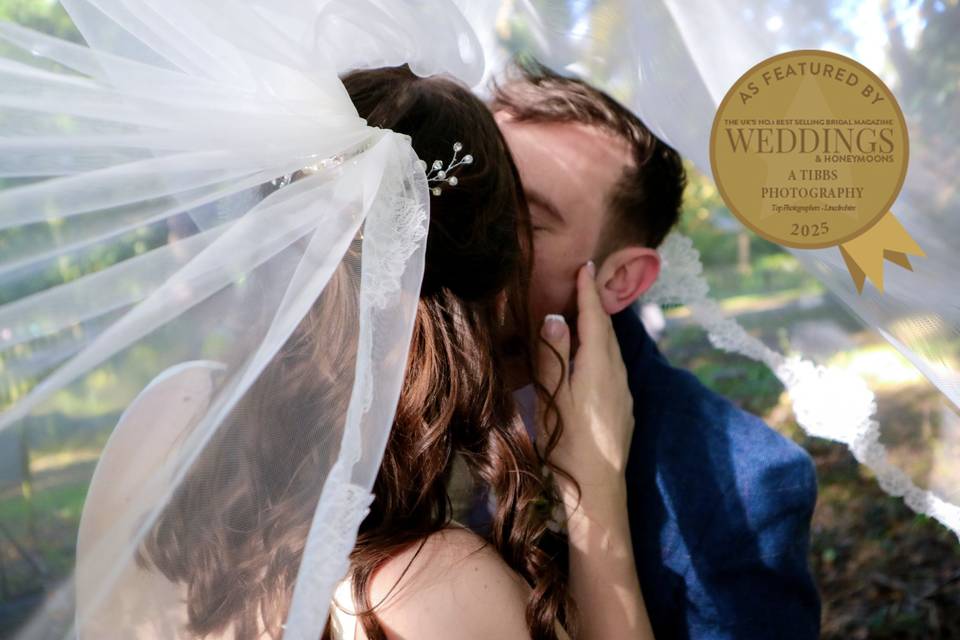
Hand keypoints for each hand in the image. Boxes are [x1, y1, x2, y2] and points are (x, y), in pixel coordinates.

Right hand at [536, 262, 634, 509]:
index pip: (595, 320)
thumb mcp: (553, 400)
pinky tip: (590, 358)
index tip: (587, 267)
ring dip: (599, 329)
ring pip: (612, 350)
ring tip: (583, 316)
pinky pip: (613, 367)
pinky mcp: (622, 410)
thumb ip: (553, 358)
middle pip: (607, 332)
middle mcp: (617, 376)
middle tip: (583, 285)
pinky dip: (602, 350)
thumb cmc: (567, 447)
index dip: (589, 293)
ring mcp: (623, 394)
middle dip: (596, 306)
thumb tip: (556, 317)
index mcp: (599, 368)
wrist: (598, 492)